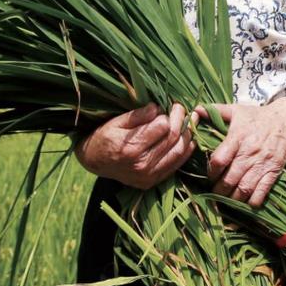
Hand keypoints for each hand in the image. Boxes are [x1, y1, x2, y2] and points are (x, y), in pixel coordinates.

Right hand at [75, 103, 194, 188]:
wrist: (94, 162)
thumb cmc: (103, 137)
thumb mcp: (115, 122)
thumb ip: (137, 116)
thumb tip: (157, 108)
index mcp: (131, 149)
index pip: (163, 127)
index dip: (170, 113)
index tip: (172, 104)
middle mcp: (142, 165)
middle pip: (173, 139)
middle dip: (182, 120)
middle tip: (184, 108)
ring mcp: (148, 176)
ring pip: (179, 152)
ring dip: (188, 135)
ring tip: (191, 120)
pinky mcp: (153, 181)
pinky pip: (176, 165)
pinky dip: (186, 151)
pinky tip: (189, 139)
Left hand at [199, 100, 285, 207]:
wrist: (285, 120)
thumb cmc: (256, 116)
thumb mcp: (236, 110)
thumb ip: (215, 111)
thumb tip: (196, 109)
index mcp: (238, 137)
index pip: (219, 160)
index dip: (211, 172)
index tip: (210, 175)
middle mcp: (249, 152)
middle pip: (230, 179)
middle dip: (219, 189)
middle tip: (215, 191)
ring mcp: (262, 163)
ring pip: (244, 189)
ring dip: (233, 198)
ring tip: (227, 197)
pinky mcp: (273, 171)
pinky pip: (262, 192)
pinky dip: (252, 201)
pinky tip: (245, 201)